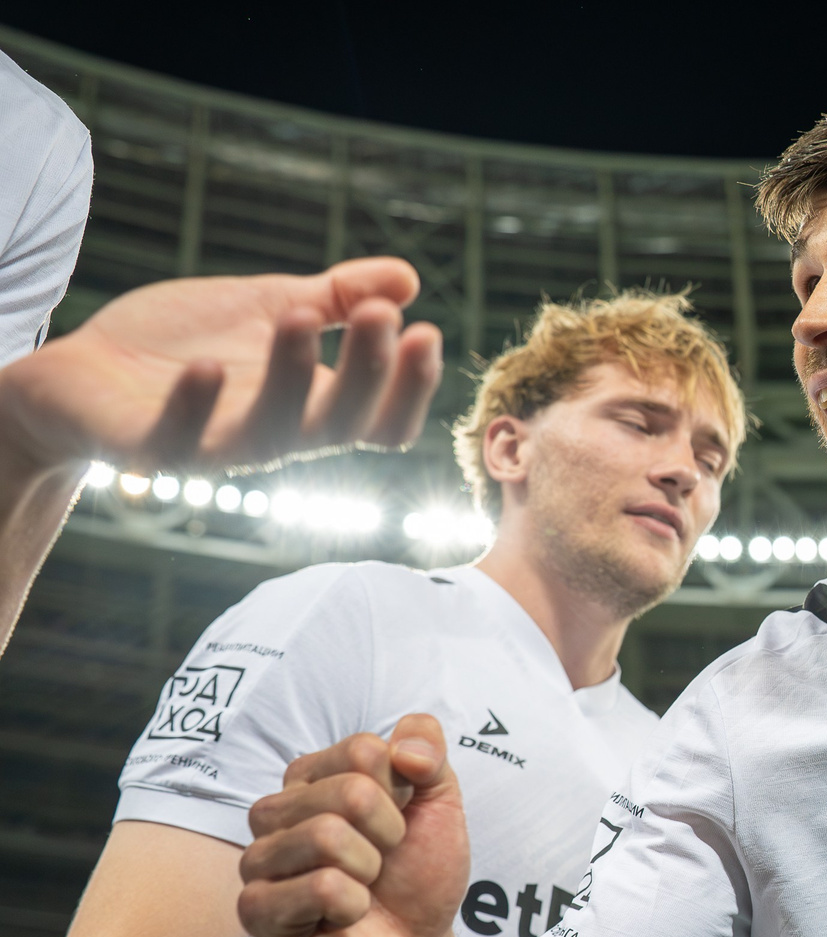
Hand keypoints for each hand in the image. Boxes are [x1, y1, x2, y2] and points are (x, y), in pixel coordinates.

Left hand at [0, 257, 441, 473]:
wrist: (83, 369)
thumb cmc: (184, 344)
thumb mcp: (270, 307)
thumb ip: (337, 297)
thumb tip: (409, 279)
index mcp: (312, 406)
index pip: (384, 418)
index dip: (411, 386)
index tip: (423, 329)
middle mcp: (277, 434)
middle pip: (346, 424)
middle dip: (370, 373)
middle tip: (378, 316)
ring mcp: (218, 444)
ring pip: (275, 431)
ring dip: (295, 375)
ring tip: (300, 316)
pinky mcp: (153, 447)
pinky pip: (181, 440)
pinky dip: (195, 407)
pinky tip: (205, 370)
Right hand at [239, 714, 468, 936]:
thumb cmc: (418, 873)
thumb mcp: (440, 803)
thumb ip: (427, 752)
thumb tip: (405, 747)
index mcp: (310, 779)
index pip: (363, 750)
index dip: (401, 791)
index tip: (399, 823)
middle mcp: (273, 814)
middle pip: (349, 791)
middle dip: (389, 832)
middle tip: (382, 862)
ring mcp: (259, 863)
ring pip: (327, 835)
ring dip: (370, 868)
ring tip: (362, 887)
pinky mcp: (257, 912)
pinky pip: (320, 888)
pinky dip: (353, 905)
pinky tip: (343, 918)